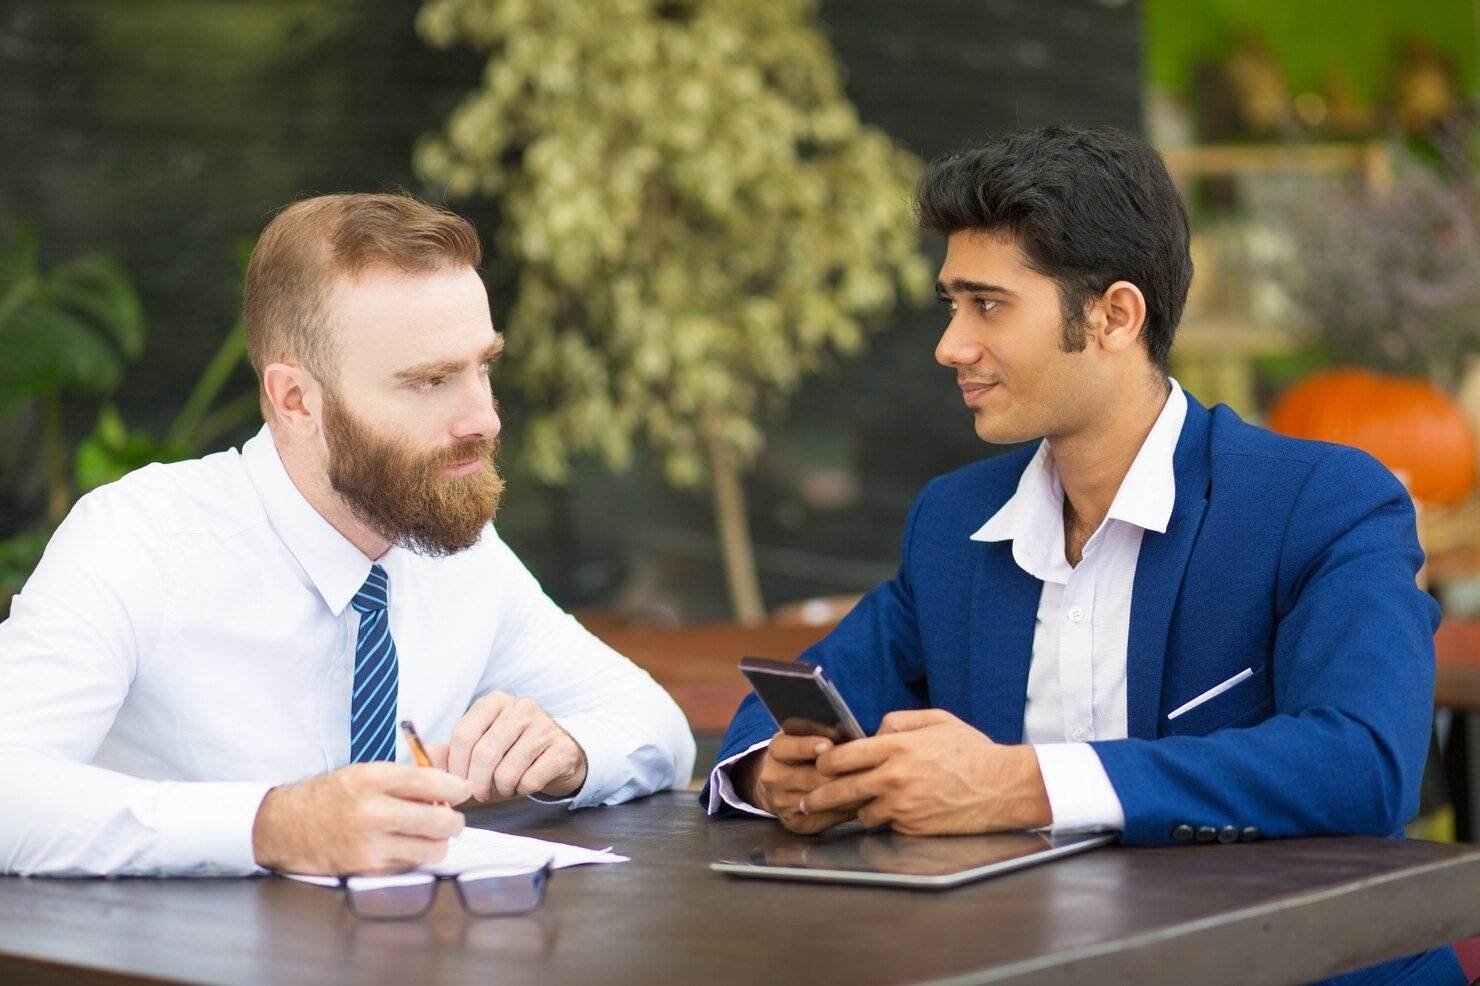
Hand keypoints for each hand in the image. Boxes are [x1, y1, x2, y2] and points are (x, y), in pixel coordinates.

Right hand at [251, 762, 471, 874]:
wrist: (283, 826)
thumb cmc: (328, 796)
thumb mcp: (364, 772)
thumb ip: (408, 774)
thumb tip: (450, 771)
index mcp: (372, 779)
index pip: (431, 781)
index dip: (456, 787)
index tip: (465, 789)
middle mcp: (373, 812)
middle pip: (440, 820)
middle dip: (454, 820)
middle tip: (451, 818)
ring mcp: (370, 844)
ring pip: (433, 849)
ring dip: (438, 842)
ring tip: (429, 834)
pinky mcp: (367, 869)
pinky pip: (412, 865)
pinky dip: (416, 857)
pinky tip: (405, 846)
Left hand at [433, 692, 587, 801]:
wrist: (559, 754)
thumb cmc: (512, 751)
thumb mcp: (480, 745)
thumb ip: (450, 752)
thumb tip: (423, 756)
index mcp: (495, 702)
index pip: (464, 734)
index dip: (455, 766)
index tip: (457, 782)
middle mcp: (521, 707)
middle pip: (484, 753)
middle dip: (477, 782)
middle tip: (479, 793)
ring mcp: (545, 726)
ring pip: (507, 770)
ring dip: (501, 788)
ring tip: (505, 785)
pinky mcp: (561, 748)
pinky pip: (530, 780)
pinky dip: (522, 790)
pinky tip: (524, 783)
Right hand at [735, 731, 857, 834]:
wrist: (779, 785)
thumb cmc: (804, 755)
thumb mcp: (806, 736)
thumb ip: (823, 733)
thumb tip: (849, 733)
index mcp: (776, 750)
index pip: (786, 747)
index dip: (806, 746)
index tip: (828, 744)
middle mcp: (773, 777)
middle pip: (810, 777)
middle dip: (840, 773)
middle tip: (866, 767)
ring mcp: (781, 802)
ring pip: (821, 799)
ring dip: (848, 793)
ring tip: (870, 784)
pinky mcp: (794, 822)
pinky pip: (826, 817)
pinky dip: (845, 809)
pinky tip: (859, 801)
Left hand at [807, 709, 1050, 834]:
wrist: (1003, 787)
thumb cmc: (971, 750)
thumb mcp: (935, 720)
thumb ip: (897, 722)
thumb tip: (871, 733)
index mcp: (897, 747)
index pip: (842, 756)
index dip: (824, 761)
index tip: (819, 764)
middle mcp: (894, 778)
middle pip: (840, 790)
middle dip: (818, 796)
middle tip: (806, 801)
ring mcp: (903, 806)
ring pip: (862, 812)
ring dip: (859, 808)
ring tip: (857, 804)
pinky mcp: (913, 828)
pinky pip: (887, 825)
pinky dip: (886, 819)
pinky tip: (891, 811)